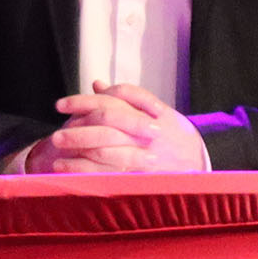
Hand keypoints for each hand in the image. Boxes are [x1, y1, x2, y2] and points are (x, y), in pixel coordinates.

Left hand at [27, 81, 209, 174]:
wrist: (202, 166)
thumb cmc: (176, 137)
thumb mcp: (159, 113)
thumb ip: (128, 100)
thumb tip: (96, 84)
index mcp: (155, 111)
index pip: (117, 97)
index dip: (86, 99)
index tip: (61, 105)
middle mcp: (151, 129)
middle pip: (109, 118)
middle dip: (79, 122)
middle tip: (56, 128)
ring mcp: (147, 152)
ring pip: (107, 145)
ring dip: (78, 144)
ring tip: (56, 145)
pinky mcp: (142, 174)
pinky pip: (107, 170)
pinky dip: (82, 168)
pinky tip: (65, 166)